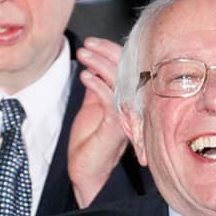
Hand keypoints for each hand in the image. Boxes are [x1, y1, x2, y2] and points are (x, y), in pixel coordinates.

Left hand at [69, 37, 128, 207]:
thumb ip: (97, 87)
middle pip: (128, 72)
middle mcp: (132, 107)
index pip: (128, 70)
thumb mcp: (93, 108)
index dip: (113, 52)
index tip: (95, 42)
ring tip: (82, 55)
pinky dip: (98, 86)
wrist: (89, 173)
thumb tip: (93, 66)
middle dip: (108, 53)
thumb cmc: (91, 143)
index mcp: (128, 100)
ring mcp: (127, 116)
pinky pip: (111, 100)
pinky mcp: (117, 127)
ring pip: (121, 83)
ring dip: (100, 65)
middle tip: (88, 44)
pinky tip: (85, 76)